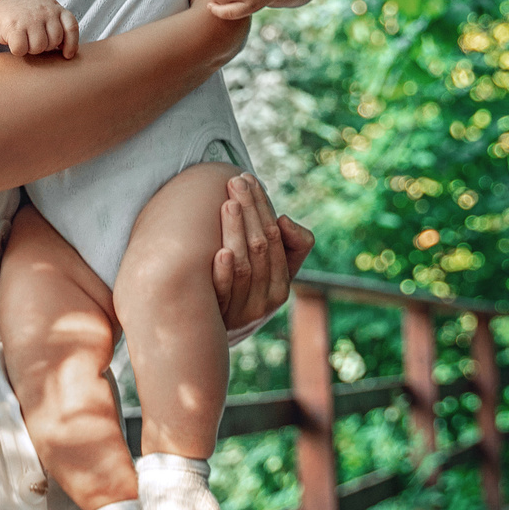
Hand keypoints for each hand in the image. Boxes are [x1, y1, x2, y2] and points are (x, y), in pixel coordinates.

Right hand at [0, 0, 79, 56]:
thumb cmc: (25, 16)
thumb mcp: (45, 13)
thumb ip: (58, 27)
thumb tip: (71, 52)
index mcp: (55, 7)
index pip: (71, 28)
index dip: (72, 44)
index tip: (66, 55)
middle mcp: (44, 10)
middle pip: (54, 41)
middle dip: (45, 47)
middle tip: (34, 41)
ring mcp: (29, 17)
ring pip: (38, 47)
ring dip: (30, 50)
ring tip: (25, 41)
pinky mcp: (13, 26)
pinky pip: (21, 49)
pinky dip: (17, 50)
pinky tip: (14, 42)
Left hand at [211, 173, 312, 330]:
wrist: (216, 330)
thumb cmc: (247, 290)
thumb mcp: (275, 270)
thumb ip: (291, 244)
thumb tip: (284, 220)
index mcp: (282, 285)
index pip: (275, 237)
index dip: (262, 207)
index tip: (248, 179)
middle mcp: (266, 301)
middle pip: (261, 248)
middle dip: (249, 211)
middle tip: (235, 181)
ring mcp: (241, 310)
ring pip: (244, 266)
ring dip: (236, 232)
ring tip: (228, 202)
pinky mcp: (217, 316)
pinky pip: (222, 292)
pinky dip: (223, 272)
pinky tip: (220, 251)